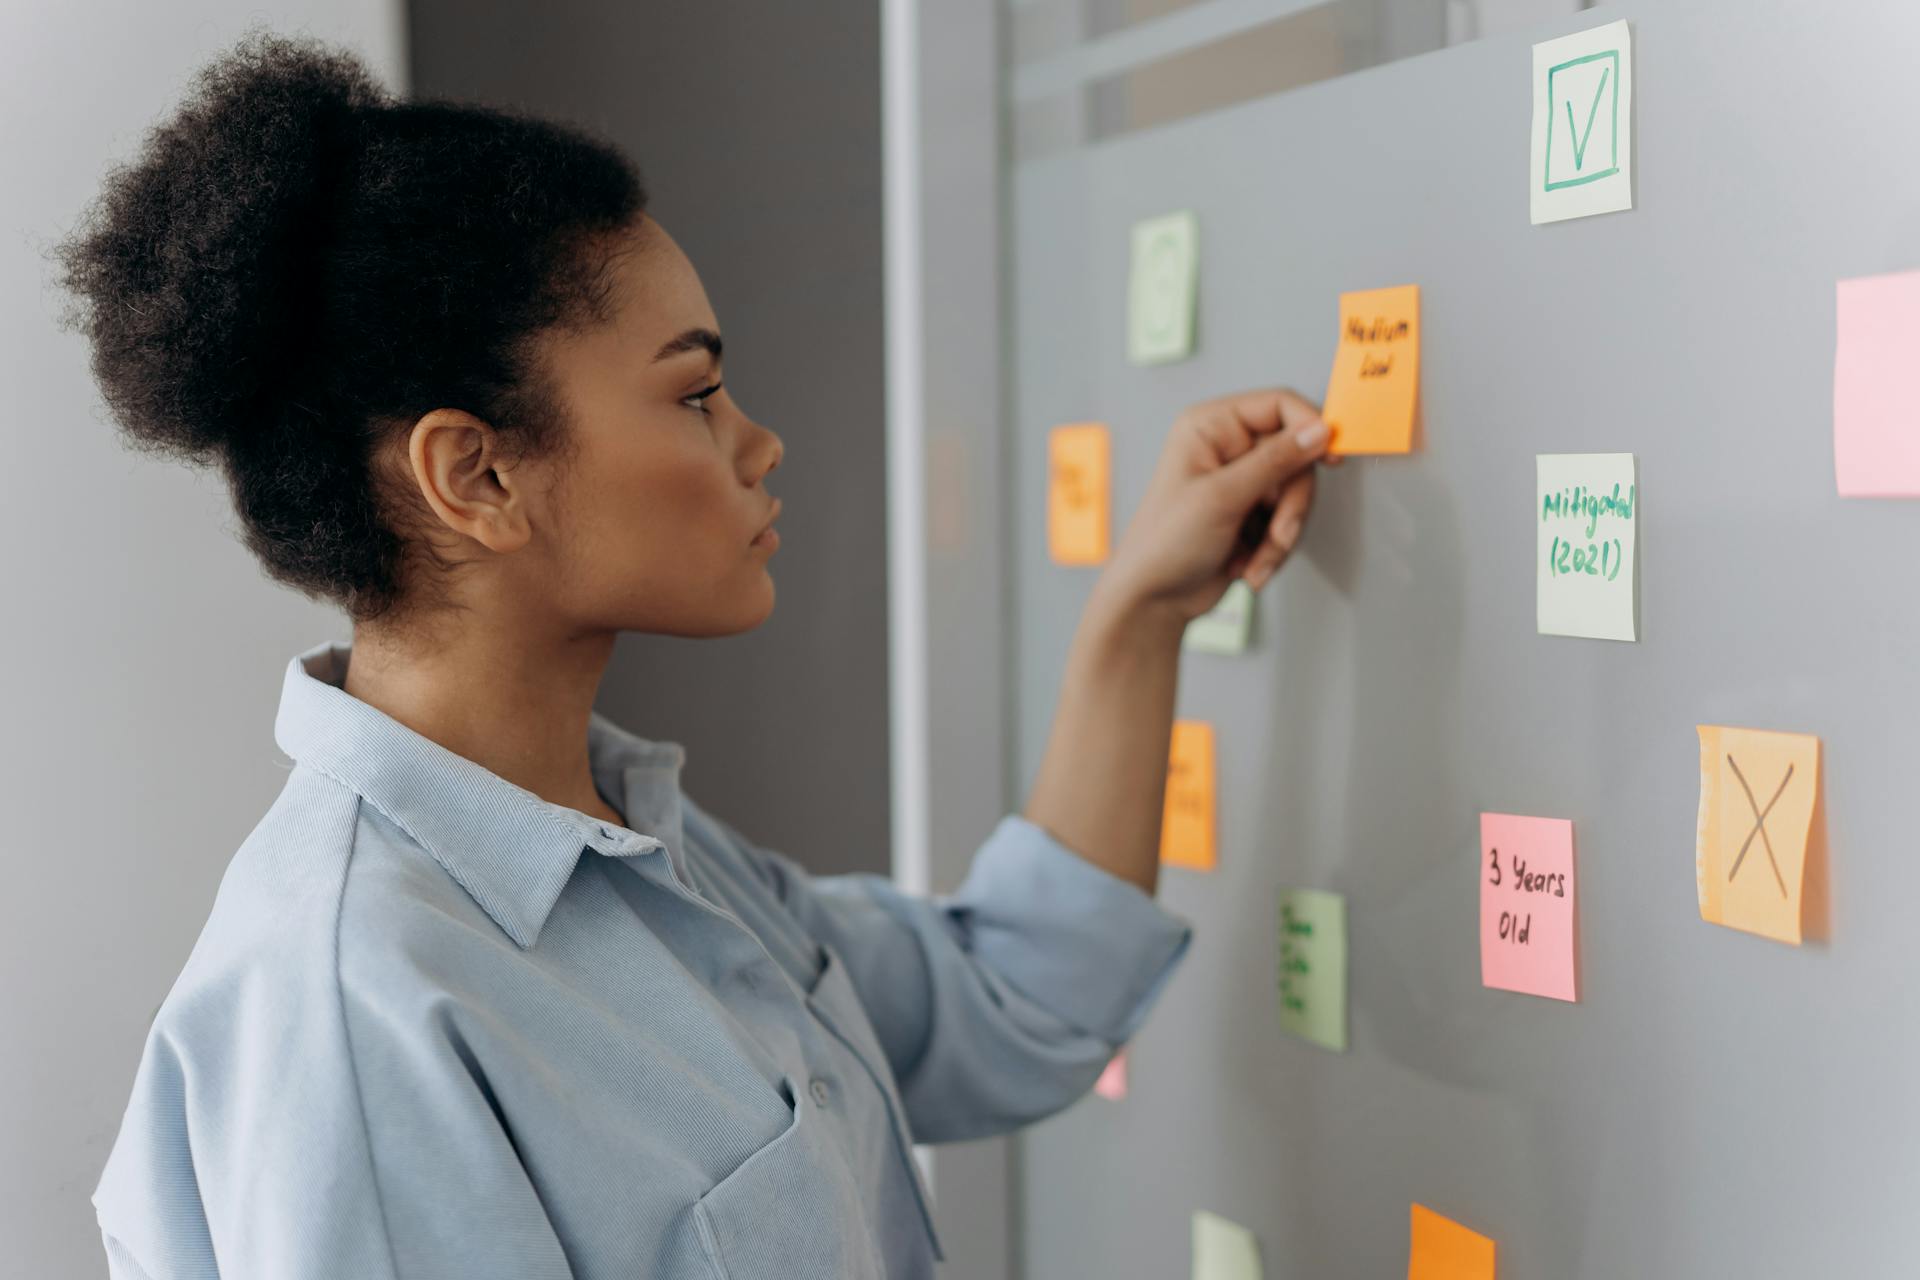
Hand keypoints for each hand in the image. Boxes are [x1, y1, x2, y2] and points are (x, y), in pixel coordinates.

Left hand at [1098, 387, 1332, 623]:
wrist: (1154, 599)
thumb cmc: (1166, 542)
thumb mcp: (1223, 496)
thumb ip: (1275, 460)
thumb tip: (1319, 430)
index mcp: (1211, 426)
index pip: (1279, 404)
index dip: (1310, 426)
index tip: (1331, 456)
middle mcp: (1228, 447)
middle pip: (1296, 456)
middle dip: (1290, 505)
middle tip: (1278, 535)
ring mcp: (1242, 481)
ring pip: (1295, 494)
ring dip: (1281, 535)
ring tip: (1254, 561)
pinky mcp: (1251, 512)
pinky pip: (1286, 521)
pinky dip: (1272, 550)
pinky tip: (1246, 567)